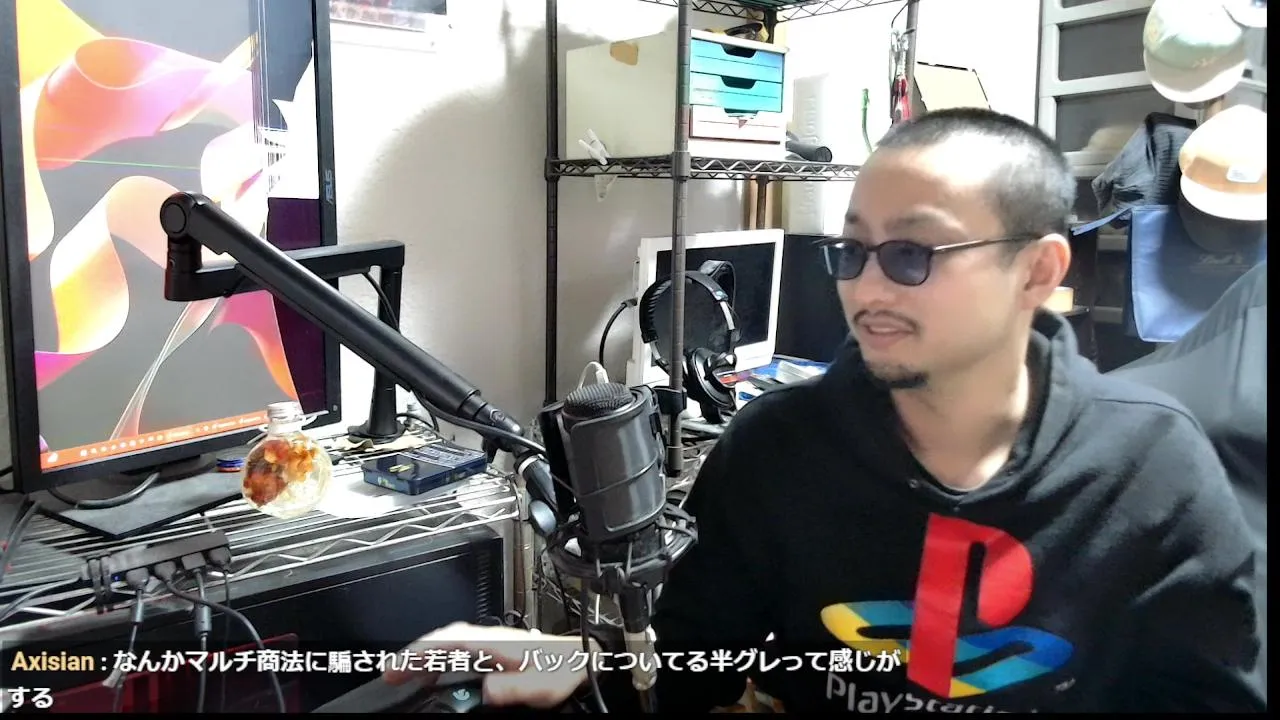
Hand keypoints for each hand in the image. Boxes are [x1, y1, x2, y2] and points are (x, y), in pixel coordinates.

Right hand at [385, 622, 593, 708]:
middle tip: (390, 673)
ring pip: (449, 641)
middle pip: (443, 639)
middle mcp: (490, 637)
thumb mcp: (540, 686)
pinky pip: (459, 647)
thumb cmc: (563, 670)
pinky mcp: (496, 648)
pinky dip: (442, 655)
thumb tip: (487, 691)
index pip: (447, 641)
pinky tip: (437, 671)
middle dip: (413, 654)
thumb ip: (513, 689)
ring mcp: (492, 641)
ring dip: (426, 654)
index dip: (418, 653)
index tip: (396, 667)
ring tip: (406, 673)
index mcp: (494, 643)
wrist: (583, 659)